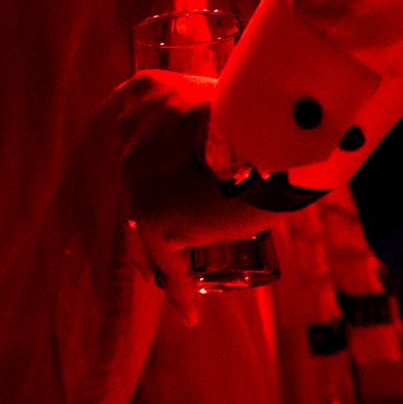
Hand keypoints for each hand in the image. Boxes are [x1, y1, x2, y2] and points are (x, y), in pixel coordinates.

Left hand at [114, 70, 281, 316]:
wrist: (272, 130)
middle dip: (156, 203)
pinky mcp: (155, 218)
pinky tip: (189, 311)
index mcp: (144, 92)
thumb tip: (259, 116)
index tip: (164, 173)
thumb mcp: (230, 92)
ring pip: (144, 226)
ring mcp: (136, 179)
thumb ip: (225, 104)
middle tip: (181, 222)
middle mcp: (131, 134)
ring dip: (160, 251)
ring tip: (175, 271)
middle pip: (137, 180)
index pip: (135, 127)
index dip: (149, 155)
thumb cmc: (269, 106)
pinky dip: (180, 289)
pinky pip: (169, 262)